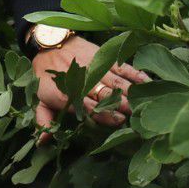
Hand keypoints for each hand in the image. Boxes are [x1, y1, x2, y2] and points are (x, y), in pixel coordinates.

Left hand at [31, 35, 149, 136]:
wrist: (50, 45)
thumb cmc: (48, 78)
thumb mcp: (40, 99)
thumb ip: (44, 121)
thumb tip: (42, 142)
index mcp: (69, 94)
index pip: (90, 107)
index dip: (105, 114)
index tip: (119, 120)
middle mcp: (85, 81)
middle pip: (107, 94)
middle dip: (122, 104)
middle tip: (136, 113)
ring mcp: (96, 68)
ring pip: (117, 81)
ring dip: (132, 92)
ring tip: (145, 101)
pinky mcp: (104, 57)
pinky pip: (122, 66)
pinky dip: (136, 73)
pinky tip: (148, 82)